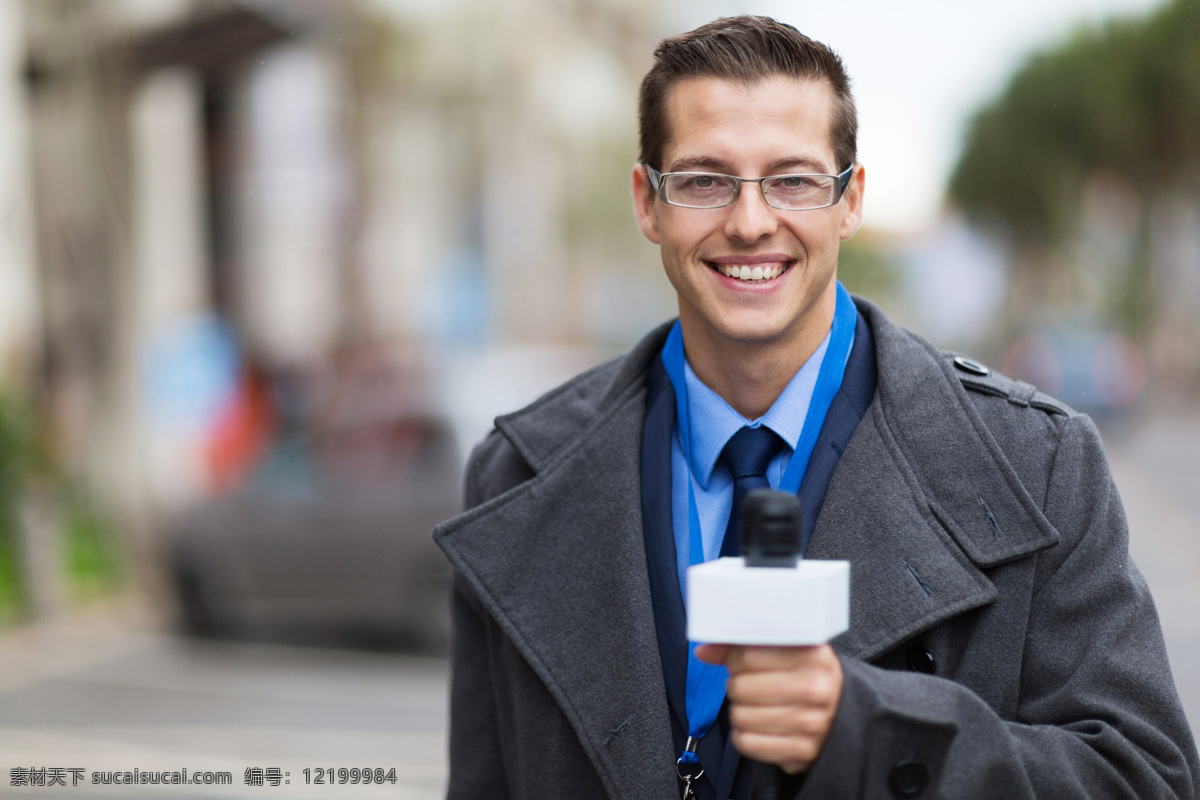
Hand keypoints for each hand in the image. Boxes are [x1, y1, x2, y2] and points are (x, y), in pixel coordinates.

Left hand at [695, 643, 842, 773]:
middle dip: (737, 687)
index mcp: (813, 655)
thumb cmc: (805, 679)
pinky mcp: (803, 750)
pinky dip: (745, 736)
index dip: (734, 660)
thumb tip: (705, 652)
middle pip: (740, 686)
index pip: (748, 654)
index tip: (740, 663)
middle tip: (751, 687)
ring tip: (757, 707)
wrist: (840, 715)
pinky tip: (759, 728)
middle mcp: (816, 687)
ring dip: (740, 712)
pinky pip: (747, 743)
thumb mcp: (785, 654)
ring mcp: (812, 722)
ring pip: (740, 715)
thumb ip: (743, 647)